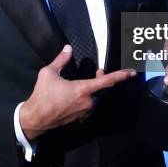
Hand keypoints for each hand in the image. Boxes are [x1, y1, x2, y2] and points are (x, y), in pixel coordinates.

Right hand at [19, 45, 136, 139]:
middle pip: (101, 89)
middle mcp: (87, 102)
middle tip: (98, 71)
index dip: (120, 76)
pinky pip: (88, 106)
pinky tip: (76, 95)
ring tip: (86, 82)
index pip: (106, 81)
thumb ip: (61, 60)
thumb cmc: (42, 95)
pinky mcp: (80, 118)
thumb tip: (68, 48)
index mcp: (82, 89)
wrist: (36, 118)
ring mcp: (84, 112)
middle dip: (101, 79)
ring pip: (94, 97)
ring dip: (93, 89)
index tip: (131, 73)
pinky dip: (86, 98)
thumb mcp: (48, 73)